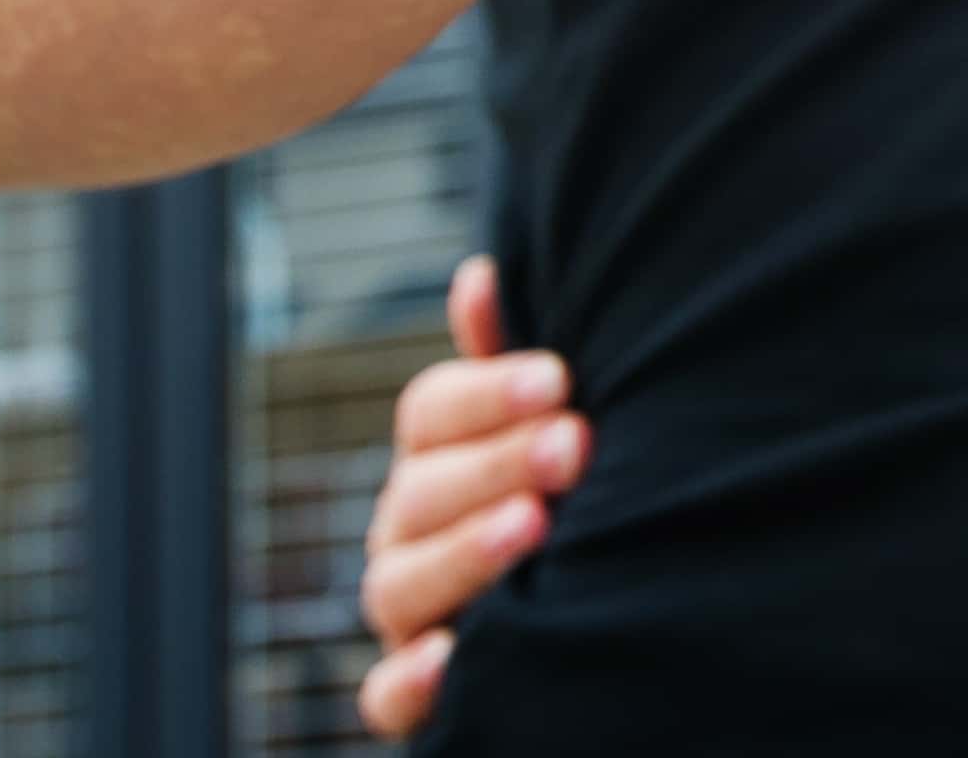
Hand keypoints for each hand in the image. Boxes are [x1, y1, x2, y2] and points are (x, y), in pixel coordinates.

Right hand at [354, 258, 579, 739]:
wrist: (582, 611)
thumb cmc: (559, 490)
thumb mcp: (540, 421)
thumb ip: (508, 360)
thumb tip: (482, 273)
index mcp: (434, 457)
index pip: (431, 412)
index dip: (488, 393)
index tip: (560, 379)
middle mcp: (407, 530)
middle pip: (419, 491)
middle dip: (497, 465)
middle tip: (574, 446)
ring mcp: (406, 611)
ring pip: (398, 584)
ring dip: (464, 553)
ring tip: (534, 527)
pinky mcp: (412, 692)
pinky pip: (386, 695)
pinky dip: (410, 680)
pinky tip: (452, 658)